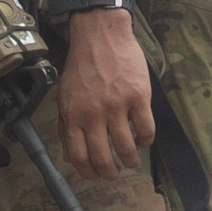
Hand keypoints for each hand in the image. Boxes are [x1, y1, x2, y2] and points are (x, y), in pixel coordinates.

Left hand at [54, 8, 156, 176]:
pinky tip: (144, 139)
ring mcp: (117, 106)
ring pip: (127, 148)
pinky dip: (146, 140)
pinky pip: (146, 130)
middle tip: (116, 172)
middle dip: (111, 173)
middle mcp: (93, 114)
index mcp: (73, 115)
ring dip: (131, 160)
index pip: (79, 157)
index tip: (96, 175)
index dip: (89, 172)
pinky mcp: (139, 98)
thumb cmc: (82, 65)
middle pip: (103, 158)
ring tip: (132, 160)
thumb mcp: (64, 95)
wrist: (101, 35)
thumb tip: (71, 154)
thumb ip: (66, 124)